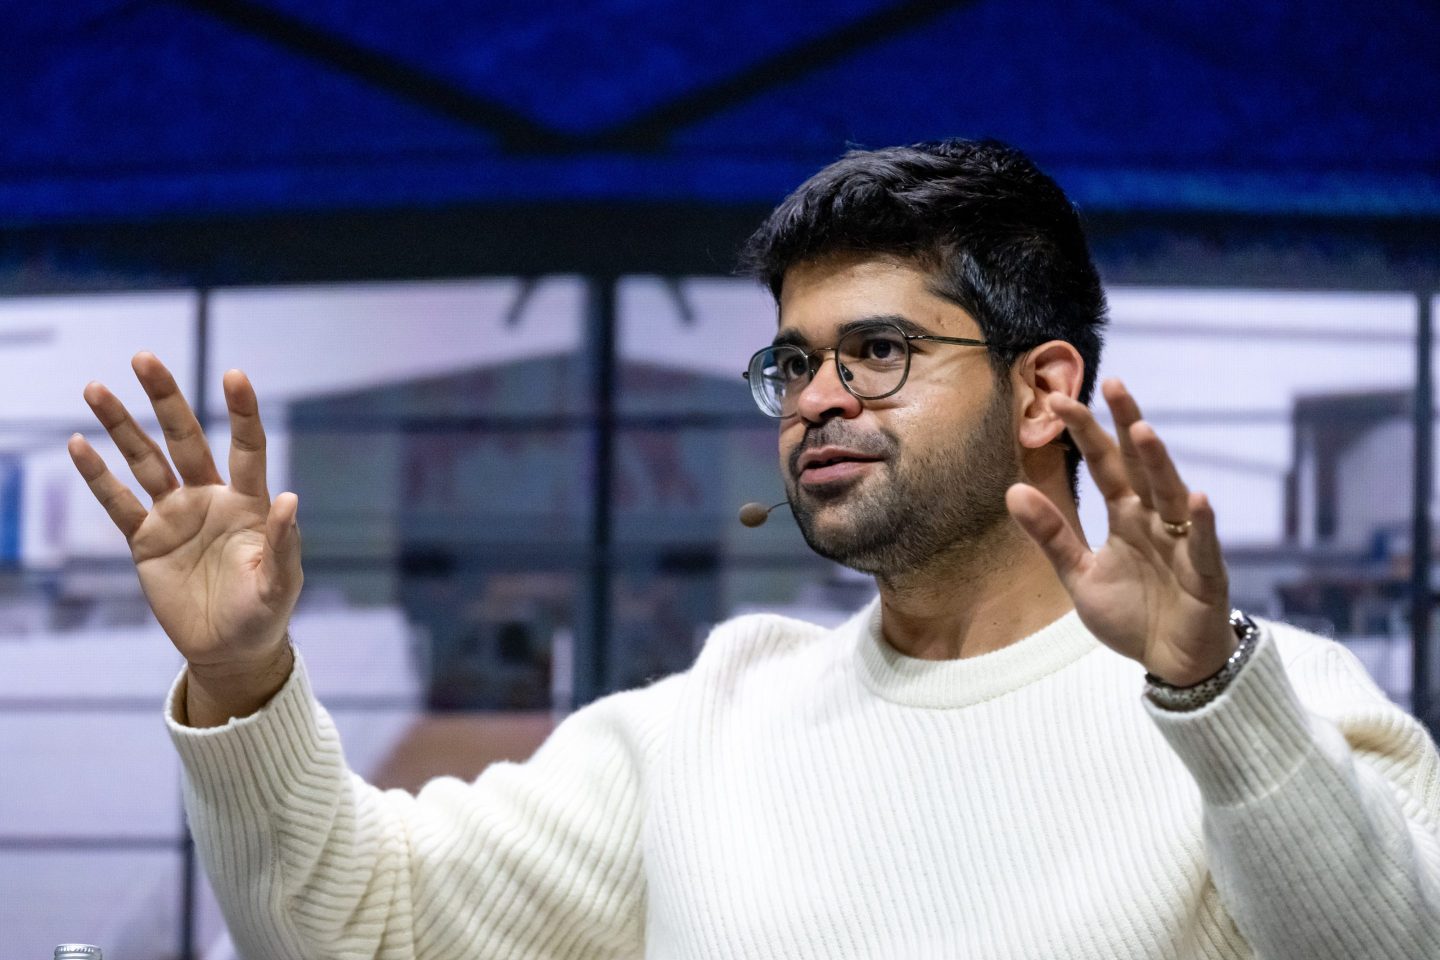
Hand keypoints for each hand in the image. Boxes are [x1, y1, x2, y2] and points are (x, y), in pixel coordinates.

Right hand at [68, 353, 302, 720]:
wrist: (230, 649)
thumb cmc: (264, 613)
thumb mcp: (279, 584)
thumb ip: (283, 543)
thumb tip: (289, 498)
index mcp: (249, 503)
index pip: (247, 448)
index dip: (242, 412)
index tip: (235, 376)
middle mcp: (210, 499)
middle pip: (186, 439)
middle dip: (166, 399)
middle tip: (144, 358)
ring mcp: (175, 516)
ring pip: (145, 461)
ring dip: (120, 426)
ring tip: (95, 388)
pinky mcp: (145, 541)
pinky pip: (118, 502)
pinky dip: (98, 476)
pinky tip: (78, 444)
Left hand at [1005, 379, 1234, 685]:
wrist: (1172, 662)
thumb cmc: (1131, 614)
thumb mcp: (1079, 575)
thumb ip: (1051, 535)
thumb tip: (1012, 490)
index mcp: (1125, 516)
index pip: (1104, 465)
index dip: (1086, 432)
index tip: (1059, 399)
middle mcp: (1155, 519)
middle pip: (1140, 465)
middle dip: (1127, 424)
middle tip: (1112, 383)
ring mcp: (1183, 542)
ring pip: (1171, 494)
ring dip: (1158, 464)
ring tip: (1142, 431)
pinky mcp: (1206, 573)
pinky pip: (1203, 545)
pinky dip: (1200, 524)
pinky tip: (1197, 499)